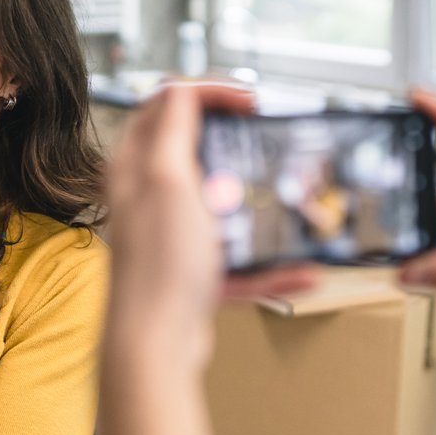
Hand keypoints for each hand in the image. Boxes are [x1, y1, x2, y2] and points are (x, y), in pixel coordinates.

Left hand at [103, 83, 315, 369]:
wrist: (156, 347)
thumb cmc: (157, 266)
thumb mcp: (169, 180)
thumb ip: (173, 129)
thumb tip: (179, 87)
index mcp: (134, 165)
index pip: (168, 103)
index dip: (211, 93)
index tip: (251, 103)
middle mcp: (147, 197)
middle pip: (198, 151)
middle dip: (240, 146)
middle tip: (270, 141)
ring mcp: (171, 235)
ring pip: (224, 207)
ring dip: (260, 208)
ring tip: (292, 204)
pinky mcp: (191, 272)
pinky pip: (239, 260)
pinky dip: (268, 265)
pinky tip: (301, 273)